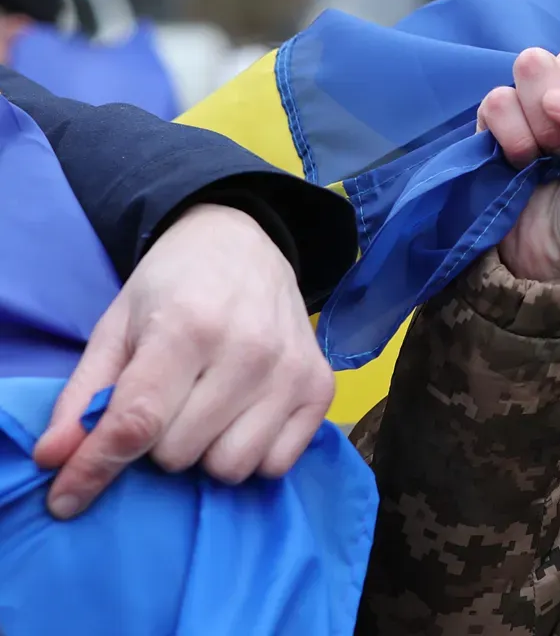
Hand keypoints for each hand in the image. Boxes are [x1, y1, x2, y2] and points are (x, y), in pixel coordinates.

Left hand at [33, 204, 332, 517]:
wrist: (244, 243)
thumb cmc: (171, 288)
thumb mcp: (115, 328)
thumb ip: (84, 396)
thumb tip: (54, 460)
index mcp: (188, 327)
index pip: (138, 422)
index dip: (96, 467)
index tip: (66, 500)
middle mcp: (248, 351)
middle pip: (179, 454)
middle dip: (158, 441)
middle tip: (165, 405)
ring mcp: (291, 371)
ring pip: (230, 468)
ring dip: (205, 452)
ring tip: (204, 413)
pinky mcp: (321, 388)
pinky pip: (276, 466)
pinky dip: (252, 455)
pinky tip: (242, 419)